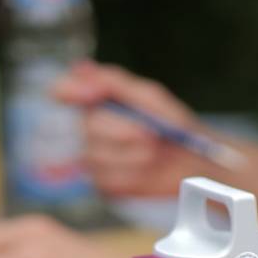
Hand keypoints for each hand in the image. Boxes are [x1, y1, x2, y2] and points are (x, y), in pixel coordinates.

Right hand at [55, 59, 208, 196]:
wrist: (193, 164)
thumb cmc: (172, 125)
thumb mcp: (147, 96)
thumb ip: (112, 81)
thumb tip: (79, 71)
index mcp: (98, 101)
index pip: (65, 91)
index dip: (67, 90)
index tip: (80, 93)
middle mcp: (91, 130)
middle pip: (87, 128)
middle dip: (121, 131)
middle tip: (149, 133)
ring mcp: (95, 159)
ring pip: (96, 157)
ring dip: (130, 155)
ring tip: (153, 152)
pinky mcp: (104, 186)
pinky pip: (106, 180)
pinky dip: (131, 175)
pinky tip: (146, 170)